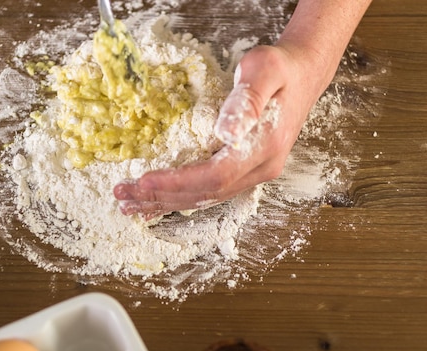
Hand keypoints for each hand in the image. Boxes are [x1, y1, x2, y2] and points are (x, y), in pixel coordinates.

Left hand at [114, 44, 324, 219]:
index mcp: (264, 147)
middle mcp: (260, 168)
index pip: (215, 176)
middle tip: (122, 195)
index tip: (144, 180)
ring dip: (166, 202)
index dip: (177, 182)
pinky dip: (180, 196)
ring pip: (206, 198)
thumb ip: (246, 101)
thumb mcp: (265, 71)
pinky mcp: (246, 171)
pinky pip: (210, 191)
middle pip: (206, 194)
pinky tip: (158, 200)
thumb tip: (225, 132)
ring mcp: (254, 173)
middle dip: (161, 196)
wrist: (303, 75)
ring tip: (130, 205)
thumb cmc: (281, 68)